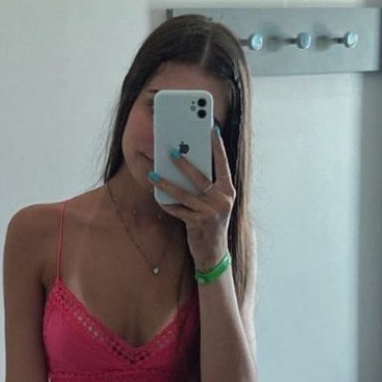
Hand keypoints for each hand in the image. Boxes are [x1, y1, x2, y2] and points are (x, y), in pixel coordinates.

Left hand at [148, 126, 235, 268]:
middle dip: (184, 162)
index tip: (211, 129)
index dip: (218, 147)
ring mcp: (210, 212)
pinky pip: (178, 210)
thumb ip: (207, 186)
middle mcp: (222, 200)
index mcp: (228, 190)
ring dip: (166, 183)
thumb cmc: (211, 222)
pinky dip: (167, 203)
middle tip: (170, 149)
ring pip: (184, 193)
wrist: (214, 252)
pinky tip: (157, 196)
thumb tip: (187, 164)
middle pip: (200, 177)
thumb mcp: (214, 202)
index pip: (223, 164)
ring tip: (153, 173)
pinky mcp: (198, 223)